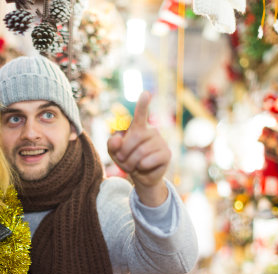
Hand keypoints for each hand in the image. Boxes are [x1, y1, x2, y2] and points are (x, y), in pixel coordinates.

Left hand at [107, 91, 170, 205]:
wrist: (142, 176)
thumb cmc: (128, 159)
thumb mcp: (114, 152)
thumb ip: (111, 144)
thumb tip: (116, 140)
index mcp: (139, 127)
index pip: (141, 114)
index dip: (143, 104)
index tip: (146, 93)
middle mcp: (152, 130)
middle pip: (134, 138)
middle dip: (124, 152)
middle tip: (123, 160)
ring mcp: (161, 141)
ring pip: (140, 152)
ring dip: (132, 162)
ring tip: (133, 165)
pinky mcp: (166, 154)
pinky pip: (148, 160)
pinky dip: (141, 167)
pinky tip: (144, 167)